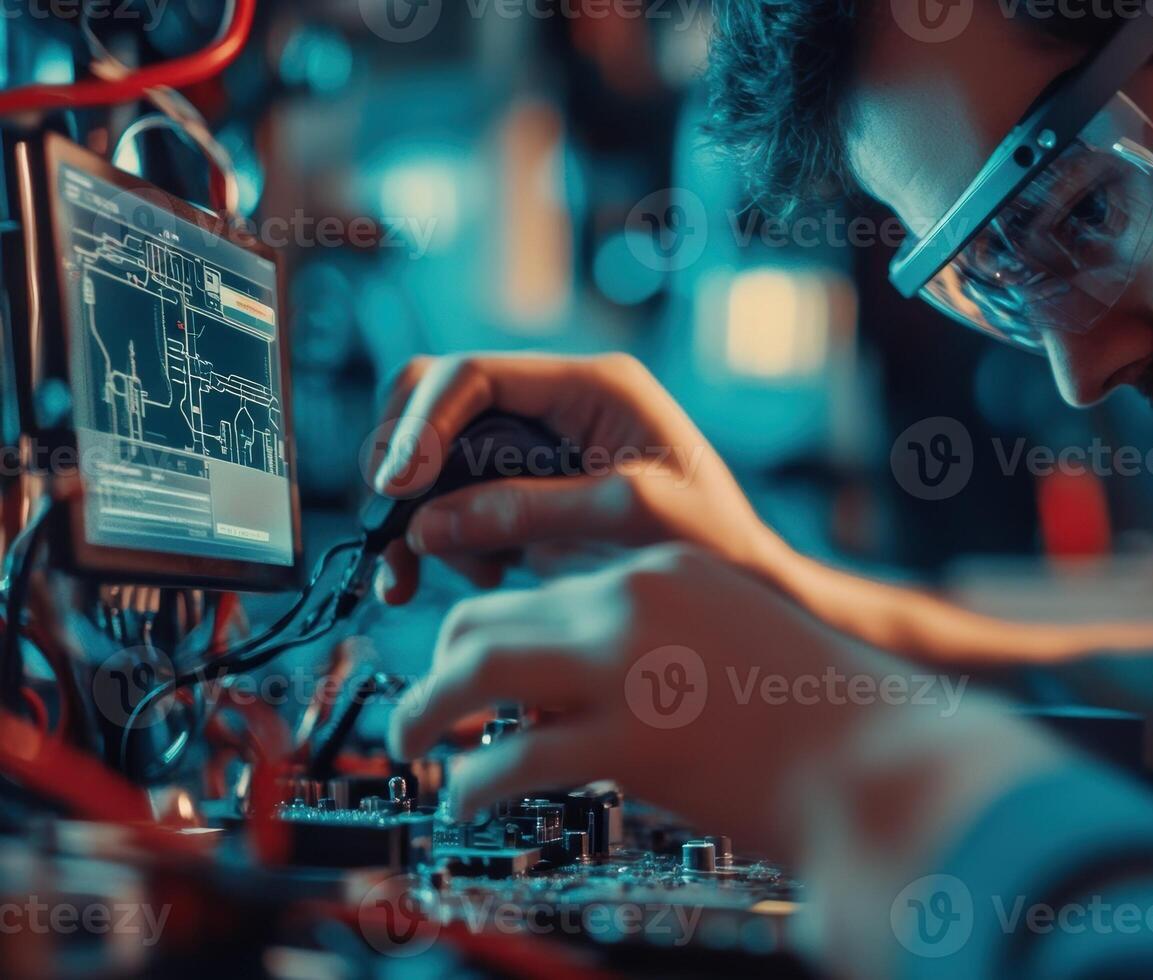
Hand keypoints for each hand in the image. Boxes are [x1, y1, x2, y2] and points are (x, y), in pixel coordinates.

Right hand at [368, 353, 785, 601]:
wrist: (744, 585)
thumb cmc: (713, 540)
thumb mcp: (629, 517)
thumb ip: (530, 511)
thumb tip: (428, 522)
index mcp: (591, 385)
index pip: (473, 375)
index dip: (421, 425)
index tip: (395, 488)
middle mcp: (556, 404)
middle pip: (436, 406)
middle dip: (402, 468)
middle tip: (391, 533)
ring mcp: (537, 449)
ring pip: (435, 460)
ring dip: (415, 516)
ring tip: (424, 576)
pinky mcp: (527, 493)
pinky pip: (452, 502)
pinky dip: (436, 540)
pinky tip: (463, 579)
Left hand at [387, 545, 873, 850]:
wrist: (883, 760)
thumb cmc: (826, 717)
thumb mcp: (735, 643)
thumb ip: (661, 649)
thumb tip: (582, 697)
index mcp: (665, 572)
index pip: (545, 587)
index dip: (497, 633)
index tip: (474, 670)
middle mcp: (636, 602)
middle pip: (491, 615)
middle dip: (441, 665)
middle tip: (426, 711)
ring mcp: (630, 668)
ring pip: (478, 668)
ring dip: (427, 710)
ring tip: (413, 746)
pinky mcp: (630, 742)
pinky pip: (512, 758)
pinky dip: (472, 783)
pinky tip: (467, 801)